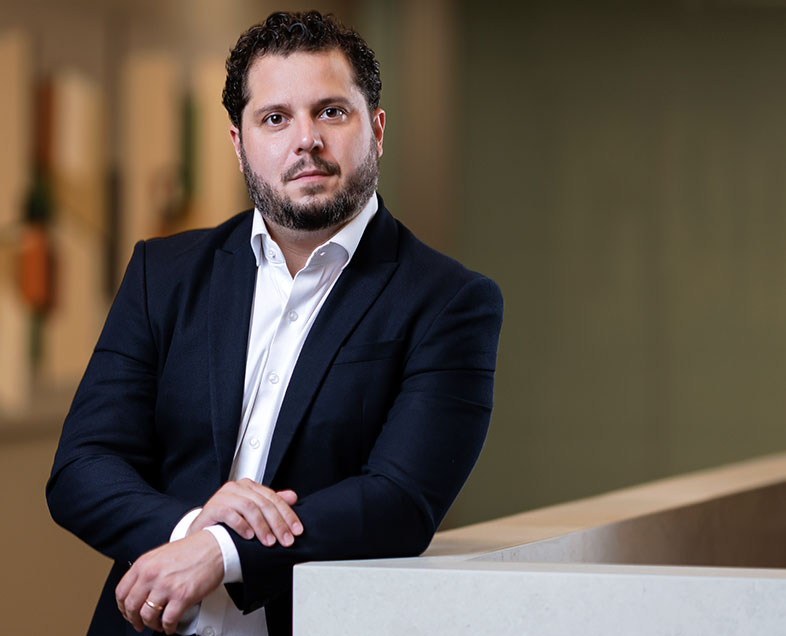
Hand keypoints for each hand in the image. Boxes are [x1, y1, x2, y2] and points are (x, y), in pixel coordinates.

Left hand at [116, 530, 222, 633]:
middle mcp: (152, 574)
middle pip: (131, 607)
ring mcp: (166, 586)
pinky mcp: (182, 596)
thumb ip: (147, 570)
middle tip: (139, 623)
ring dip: (152, 625)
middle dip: (134, 620)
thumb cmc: (193, 550)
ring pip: (147, 616)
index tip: (128, 612)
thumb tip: (138, 590)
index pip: (121, 592)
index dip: (122, 607)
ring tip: (158, 624)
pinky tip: (171, 626)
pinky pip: (168, 620)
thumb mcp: (162, 554)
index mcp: (144, 563)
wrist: (215, 547)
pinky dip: (168, 628)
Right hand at [187, 478, 302, 546]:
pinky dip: (241, 525)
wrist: (203, 532)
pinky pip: (229, 514)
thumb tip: (292, 497)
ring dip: (262, 526)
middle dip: (278, 523)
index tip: (296, 530)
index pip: (274, 498)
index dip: (287, 515)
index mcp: (249, 487)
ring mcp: (224, 496)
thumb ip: (271, 503)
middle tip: (285, 540)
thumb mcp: (253, 512)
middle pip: (263, 503)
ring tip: (269, 542)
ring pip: (249, 507)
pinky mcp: (212, 507)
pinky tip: (249, 537)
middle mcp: (237, 488)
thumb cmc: (229, 522)